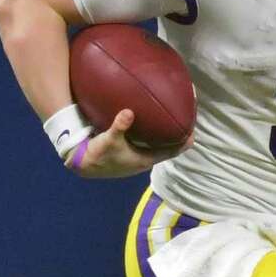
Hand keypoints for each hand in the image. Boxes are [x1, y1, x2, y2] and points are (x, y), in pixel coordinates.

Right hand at [67, 109, 192, 178]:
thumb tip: (128, 112)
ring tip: (172, 121)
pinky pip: (147, 145)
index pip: (173, 152)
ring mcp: (137, 159)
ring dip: (165, 137)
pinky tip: (150, 124)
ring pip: (158, 147)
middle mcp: (144, 161)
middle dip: (177, 137)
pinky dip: (152, 136)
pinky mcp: (129, 156)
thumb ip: (119, 126)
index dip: (184, 142)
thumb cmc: (98, 155)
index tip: (194, 131)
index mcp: (145, 160)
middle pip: (168, 148)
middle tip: (185, 121)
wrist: (81, 164)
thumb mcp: (108, 139)